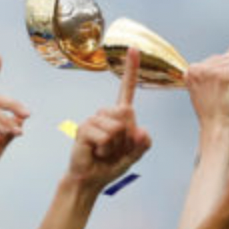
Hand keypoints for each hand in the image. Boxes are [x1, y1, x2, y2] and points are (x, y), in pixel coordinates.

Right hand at [68, 48, 151, 188]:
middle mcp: (106, 113)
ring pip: (118, 128)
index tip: (133, 48)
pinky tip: (96, 153)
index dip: (131, 70)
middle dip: (127, 138)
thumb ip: (143, 144)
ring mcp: (94, 119)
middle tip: (114, 150)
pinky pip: (106, 137)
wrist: (90, 179)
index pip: (127, 90)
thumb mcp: (134, 156)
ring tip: (104, 152)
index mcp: (119, 116)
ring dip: (115, 147)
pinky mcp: (84, 128)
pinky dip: (105, 150)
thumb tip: (141, 131)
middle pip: (128, 113)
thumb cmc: (110, 166)